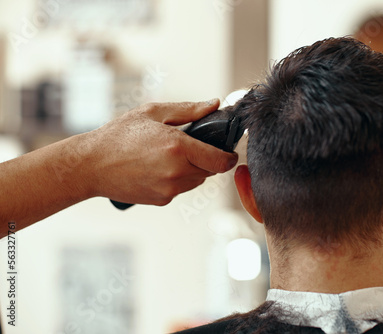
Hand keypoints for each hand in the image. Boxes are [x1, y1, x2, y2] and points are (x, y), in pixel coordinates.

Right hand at [84, 100, 237, 205]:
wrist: (91, 165)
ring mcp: (169, 189)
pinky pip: (180, 189)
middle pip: (210, 171)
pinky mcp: (162, 200)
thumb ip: (189, 110)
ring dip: (192, 170)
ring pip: (196, 181)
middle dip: (207, 159)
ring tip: (169, 156)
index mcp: (178, 148)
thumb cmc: (119, 136)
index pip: (221, 161)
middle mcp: (177, 172)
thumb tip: (214, 104)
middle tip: (191, 147)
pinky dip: (177, 180)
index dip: (229, 157)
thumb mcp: (153, 113)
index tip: (230, 153)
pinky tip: (158, 168)